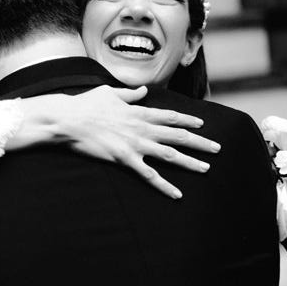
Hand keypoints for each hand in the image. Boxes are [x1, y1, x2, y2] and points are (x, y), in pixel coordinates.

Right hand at [14, 85, 219, 198]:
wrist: (68, 120)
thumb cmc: (86, 104)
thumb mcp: (111, 92)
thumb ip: (130, 94)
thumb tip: (143, 91)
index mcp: (140, 112)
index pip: (171, 116)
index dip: (188, 120)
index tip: (202, 123)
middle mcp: (143, 128)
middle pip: (178, 135)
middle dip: (200, 142)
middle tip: (217, 148)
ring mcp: (136, 144)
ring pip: (170, 155)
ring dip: (190, 162)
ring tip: (206, 168)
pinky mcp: (125, 159)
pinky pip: (149, 175)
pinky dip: (165, 185)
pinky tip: (177, 194)